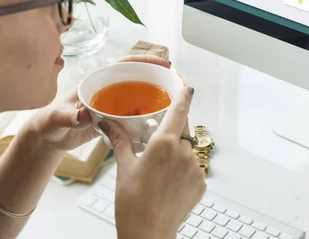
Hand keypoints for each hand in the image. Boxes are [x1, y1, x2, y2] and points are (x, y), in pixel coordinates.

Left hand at [25, 55, 171, 152]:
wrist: (47, 138)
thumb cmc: (49, 123)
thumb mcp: (58, 118)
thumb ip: (70, 116)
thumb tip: (84, 114)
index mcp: (97, 82)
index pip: (124, 65)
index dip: (144, 61)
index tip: (163, 63)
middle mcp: (107, 90)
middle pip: (137, 79)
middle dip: (157, 78)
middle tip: (177, 84)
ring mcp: (111, 105)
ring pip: (138, 97)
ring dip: (154, 99)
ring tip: (174, 103)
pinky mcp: (113, 120)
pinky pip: (134, 116)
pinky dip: (146, 118)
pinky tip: (157, 124)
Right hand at [99, 86, 205, 238]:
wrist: (148, 234)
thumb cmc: (133, 204)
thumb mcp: (124, 167)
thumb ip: (120, 140)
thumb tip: (108, 123)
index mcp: (164, 144)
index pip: (180, 109)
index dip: (184, 94)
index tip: (186, 84)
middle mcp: (184, 153)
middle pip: (184, 127)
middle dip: (174, 126)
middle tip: (159, 134)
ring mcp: (195, 168)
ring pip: (188, 148)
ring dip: (177, 149)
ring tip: (159, 166)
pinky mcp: (200, 183)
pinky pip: (193, 166)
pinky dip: (182, 167)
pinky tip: (167, 180)